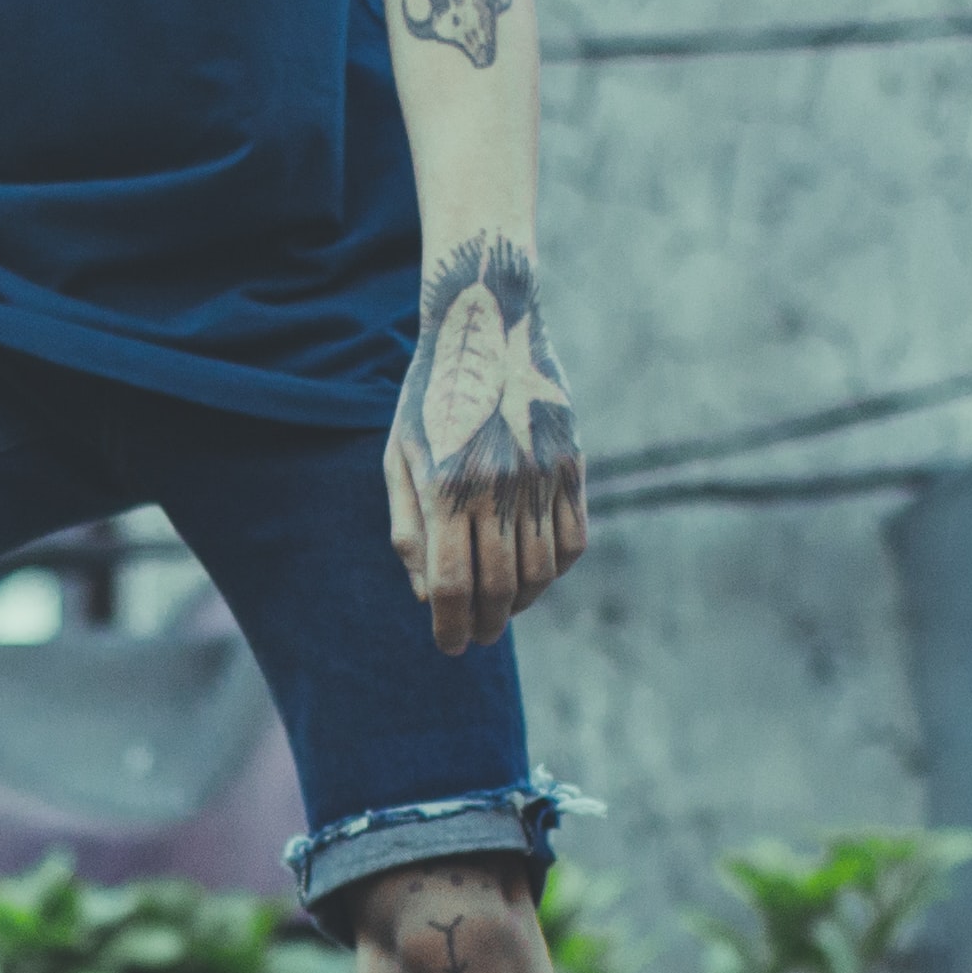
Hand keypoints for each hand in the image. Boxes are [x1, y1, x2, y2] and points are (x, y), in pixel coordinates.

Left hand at [384, 237, 588, 654]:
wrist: (486, 326)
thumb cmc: (429, 398)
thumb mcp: (399, 457)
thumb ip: (408, 527)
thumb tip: (426, 593)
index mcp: (445, 487)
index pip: (451, 585)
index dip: (449, 626)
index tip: (449, 646)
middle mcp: (497, 486)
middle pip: (498, 586)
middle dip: (486, 624)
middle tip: (477, 638)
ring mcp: (541, 477)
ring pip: (541, 571)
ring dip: (522, 603)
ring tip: (504, 610)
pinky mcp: (571, 465)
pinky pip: (573, 540)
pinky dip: (555, 570)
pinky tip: (534, 575)